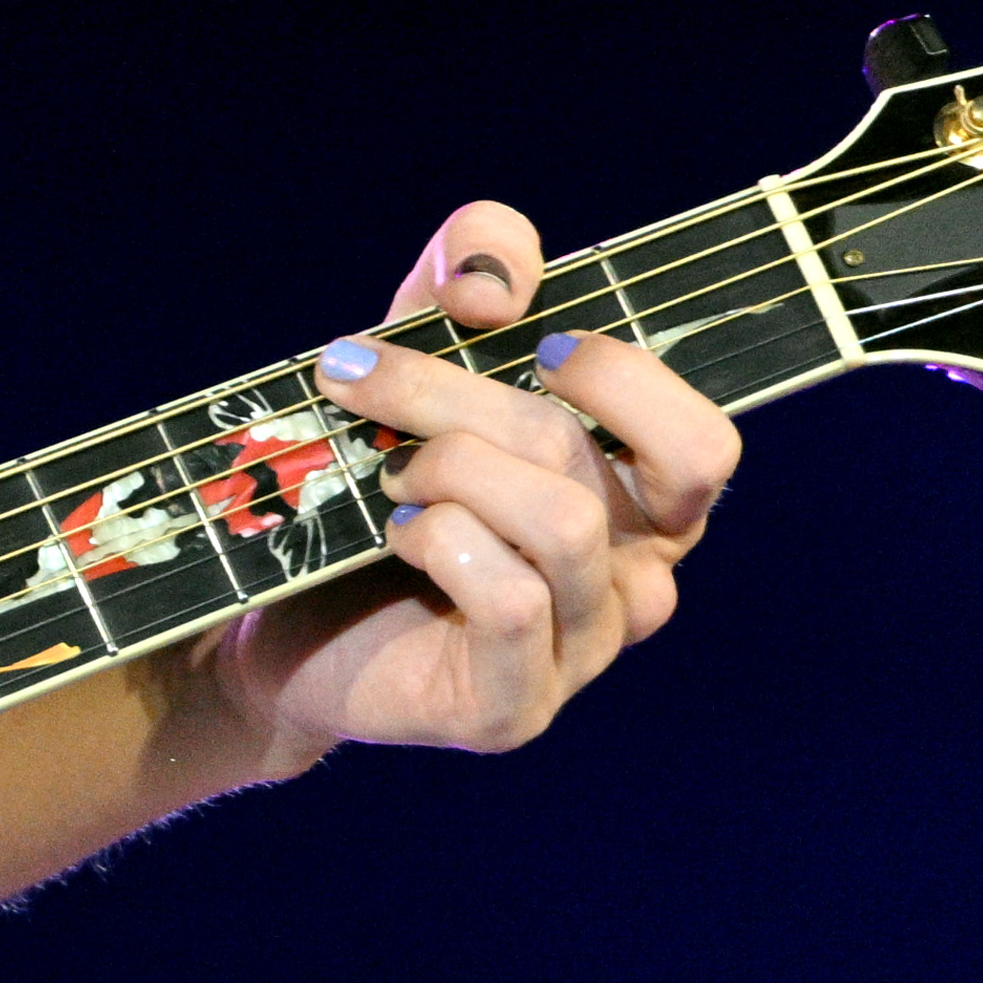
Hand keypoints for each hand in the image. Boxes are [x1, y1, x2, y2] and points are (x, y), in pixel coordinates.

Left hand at [214, 199, 735, 777]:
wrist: (280, 619)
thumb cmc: (373, 479)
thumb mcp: (421, 351)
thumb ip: (472, 275)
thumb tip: (494, 283)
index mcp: (634, 499)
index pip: (703, 443)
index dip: (623, 375)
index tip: (527, 339)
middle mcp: (630, 579)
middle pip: (586, 455)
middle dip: (457, 394)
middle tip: (361, 378)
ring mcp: (580, 651)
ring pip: (562, 522)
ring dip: (446, 468)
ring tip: (385, 477)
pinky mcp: (514, 707)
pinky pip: (511, 601)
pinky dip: (438, 542)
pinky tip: (393, 537)